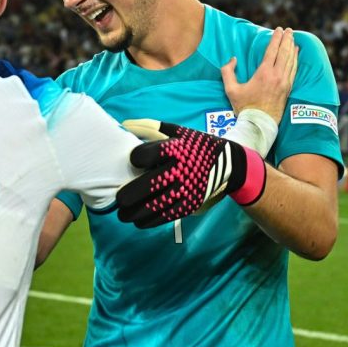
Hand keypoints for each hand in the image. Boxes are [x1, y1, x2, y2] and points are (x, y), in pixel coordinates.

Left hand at [115, 122, 266, 228]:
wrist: (229, 164)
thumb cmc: (195, 145)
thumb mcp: (177, 131)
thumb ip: (150, 127)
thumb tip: (124, 125)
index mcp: (175, 149)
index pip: (148, 154)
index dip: (136, 158)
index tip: (133, 161)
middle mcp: (180, 170)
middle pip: (148, 185)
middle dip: (128, 195)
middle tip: (118, 200)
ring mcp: (186, 189)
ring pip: (155, 205)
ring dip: (135, 213)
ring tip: (123, 214)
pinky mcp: (191, 204)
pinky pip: (166, 216)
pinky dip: (149, 221)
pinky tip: (138, 221)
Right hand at [221, 27, 297, 122]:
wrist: (258, 124)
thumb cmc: (244, 107)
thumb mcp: (230, 89)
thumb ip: (228, 72)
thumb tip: (233, 60)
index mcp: (264, 73)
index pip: (272, 51)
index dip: (275, 39)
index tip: (278, 29)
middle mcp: (277, 76)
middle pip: (284, 53)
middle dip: (287, 39)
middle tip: (288, 30)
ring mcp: (284, 82)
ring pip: (291, 60)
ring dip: (292, 47)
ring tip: (293, 38)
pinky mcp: (288, 89)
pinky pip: (294, 69)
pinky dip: (296, 59)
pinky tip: (296, 54)